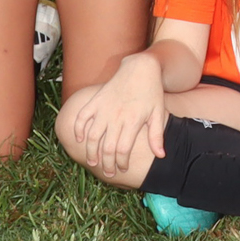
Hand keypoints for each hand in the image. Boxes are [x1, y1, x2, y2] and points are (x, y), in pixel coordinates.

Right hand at [76, 52, 170, 183]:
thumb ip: (157, 135)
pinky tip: (79, 140)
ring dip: (91, 152)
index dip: (121, 163)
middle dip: (106, 164)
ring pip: (92, 136)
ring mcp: (104, 108)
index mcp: (133, 121)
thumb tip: (161, 156)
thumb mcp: (158, 113)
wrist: (140, 68)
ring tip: (93, 162)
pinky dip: (78, 129)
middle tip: (108, 173)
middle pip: (107, 147)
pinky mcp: (96, 100)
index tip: (122, 169)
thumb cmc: (151, 92)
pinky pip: (82, 117)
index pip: (123, 150)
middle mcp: (117, 116)